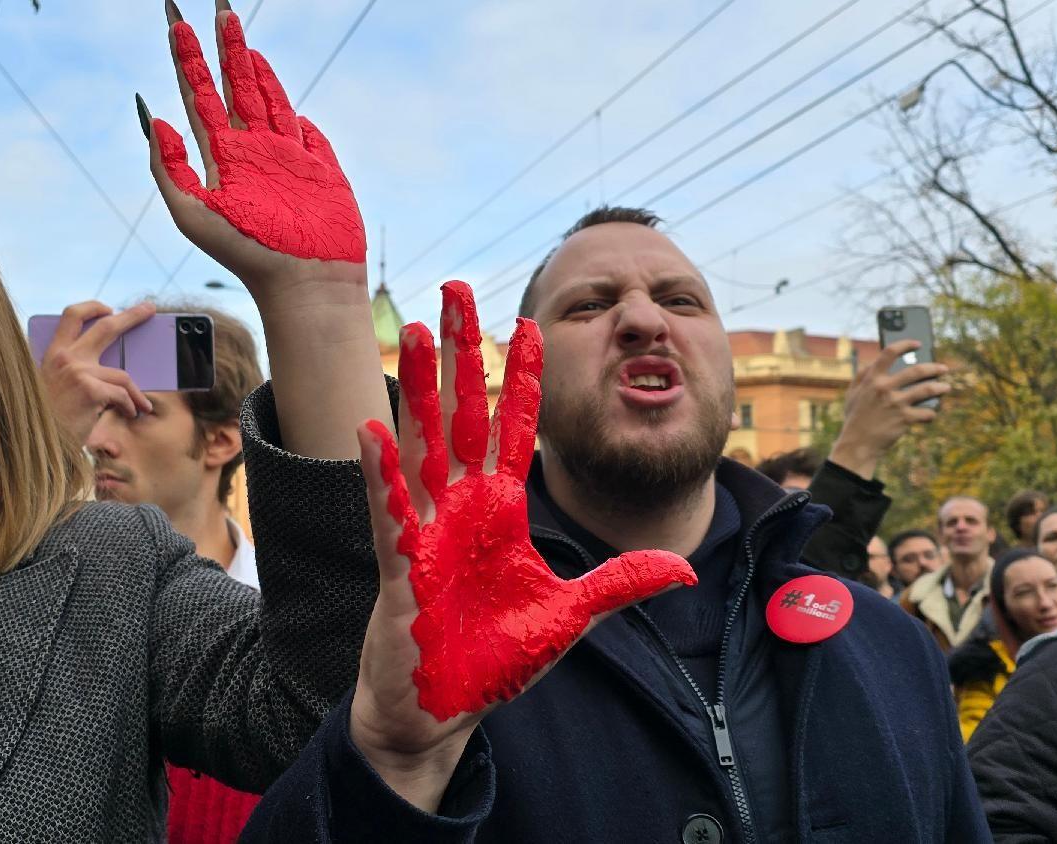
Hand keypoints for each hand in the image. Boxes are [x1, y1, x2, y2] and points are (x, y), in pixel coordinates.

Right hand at [38, 301, 154, 443]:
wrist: (34, 444)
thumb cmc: (48, 421)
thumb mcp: (55, 389)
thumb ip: (75, 375)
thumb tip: (112, 371)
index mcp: (53, 354)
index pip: (71, 316)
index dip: (92, 308)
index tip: (108, 309)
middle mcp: (65, 358)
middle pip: (105, 327)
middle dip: (131, 316)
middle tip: (149, 308)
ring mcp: (77, 371)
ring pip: (122, 375)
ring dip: (135, 393)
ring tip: (141, 406)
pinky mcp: (90, 390)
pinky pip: (122, 395)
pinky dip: (130, 406)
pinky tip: (131, 414)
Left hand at [143, 2, 365, 299]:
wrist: (305, 283)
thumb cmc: (248, 256)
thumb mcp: (194, 215)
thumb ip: (169, 170)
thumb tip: (154, 118)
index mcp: (220, 157)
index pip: (197, 95)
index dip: (186, 58)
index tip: (176, 22)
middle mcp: (250, 151)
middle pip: (233, 86)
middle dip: (223, 47)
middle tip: (217, 7)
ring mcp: (286, 158)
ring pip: (268, 99)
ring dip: (254, 66)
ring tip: (239, 36)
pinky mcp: (320, 169)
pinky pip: (307, 133)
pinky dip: (294, 113)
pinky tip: (286, 100)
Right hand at [350, 281, 695, 810]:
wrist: (442, 711)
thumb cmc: (493, 661)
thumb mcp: (569, 619)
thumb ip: (619, 585)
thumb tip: (683, 568)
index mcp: (500, 512)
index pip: (515, 429)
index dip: (523, 378)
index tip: (528, 320)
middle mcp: (461, 509)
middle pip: (463, 415)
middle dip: (464, 353)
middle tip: (457, 288)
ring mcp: (426, 532)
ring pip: (423, 445)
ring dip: (422, 390)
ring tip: (421, 333)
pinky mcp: (400, 567)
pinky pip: (389, 512)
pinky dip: (382, 473)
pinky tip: (374, 429)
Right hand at [828, 339, 949, 478]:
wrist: (857, 445)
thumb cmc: (856, 418)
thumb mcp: (852, 394)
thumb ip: (861, 376)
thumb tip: (872, 362)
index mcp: (871, 379)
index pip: (889, 353)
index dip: (905, 345)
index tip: (917, 344)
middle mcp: (884, 388)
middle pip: (916, 370)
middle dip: (934, 368)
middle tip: (943, 369)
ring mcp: (895, 404)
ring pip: (926, 390)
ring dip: (940, 388)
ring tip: (946, 388)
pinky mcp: (904, 419)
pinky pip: (926, 413)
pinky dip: (931, 413)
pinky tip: (930, 414)